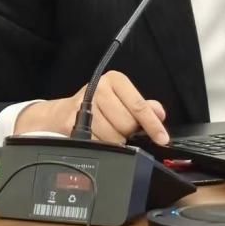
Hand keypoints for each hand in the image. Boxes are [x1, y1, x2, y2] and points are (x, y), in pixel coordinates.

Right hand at [14, 71, 168, 145]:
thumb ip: (141, 106)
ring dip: (113, 141)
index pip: (138, 105)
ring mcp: (85, 104)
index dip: (152, 124)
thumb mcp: (121, 100)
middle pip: (126, 124)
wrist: (62, 114)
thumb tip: (159, 113)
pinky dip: (100, 145)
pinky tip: (97, 137)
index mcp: (115, 80)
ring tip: (106, 131)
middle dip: (127, 133)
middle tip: (119, 128)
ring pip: (113, 136)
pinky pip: (97, 143)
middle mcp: (99, 88)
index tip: (162, 138)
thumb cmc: (98, 106)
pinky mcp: (73, 121)